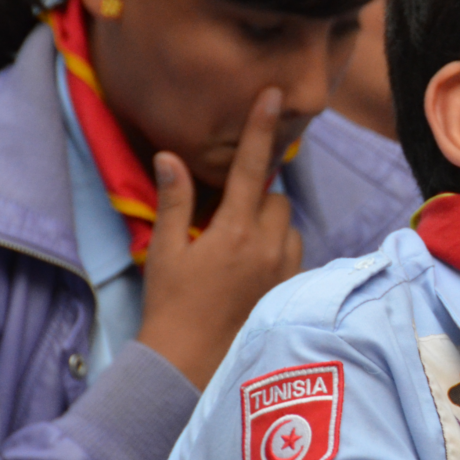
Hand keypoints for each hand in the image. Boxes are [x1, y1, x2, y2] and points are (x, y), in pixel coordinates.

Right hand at [138, 88, 304, 388]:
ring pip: (289, 225)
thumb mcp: (164, 252)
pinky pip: (294, 253)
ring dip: (270, 224)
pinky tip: (253, 268)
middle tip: (228, 215)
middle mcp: (266, 246)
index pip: (251, 168)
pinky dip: (279, 250)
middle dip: (257, 196)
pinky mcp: (291, 289)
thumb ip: (174, 202)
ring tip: (238, 245)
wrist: (189, 364)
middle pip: (276, 197)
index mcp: (233, 231)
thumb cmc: (170, 306)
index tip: (273, 95)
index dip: (261, 129)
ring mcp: (283, 269)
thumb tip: (170, 156)